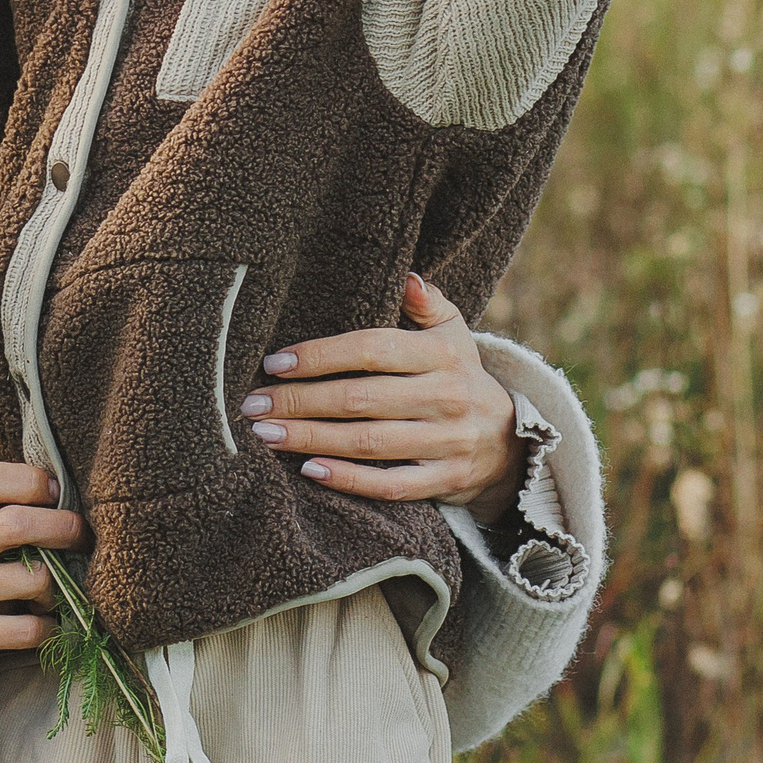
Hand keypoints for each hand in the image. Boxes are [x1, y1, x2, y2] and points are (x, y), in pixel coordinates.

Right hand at [0, 462, 85, 693]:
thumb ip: (5, 509)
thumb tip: (64, 494)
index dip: (29, 480)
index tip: (56, 493)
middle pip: (16, 524)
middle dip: (63, 527)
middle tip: (80, 536)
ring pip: (33, 579)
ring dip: (55, 589)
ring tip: (46, 593)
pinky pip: (30, 628)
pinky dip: (49, 627)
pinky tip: (42, 622)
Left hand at [237, 273, 524, 523]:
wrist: (510, 442)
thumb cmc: (459, 376)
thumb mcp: (453, 333)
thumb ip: (427, 303)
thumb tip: (406, 277)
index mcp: (442, 355)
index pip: (372, 349)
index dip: (320, 355)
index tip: (274, 363)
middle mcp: (446, 397)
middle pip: (361, 399)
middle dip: (300, 401)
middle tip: (252, 404)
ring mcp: (447, 443)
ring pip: (369, 443)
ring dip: (310, 439)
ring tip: (265, 435)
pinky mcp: (445, 481)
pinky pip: (391, 485)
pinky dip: (349, 480)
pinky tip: (308, 470)